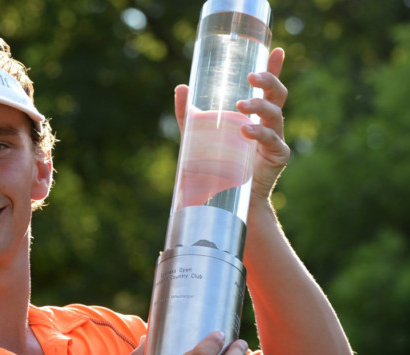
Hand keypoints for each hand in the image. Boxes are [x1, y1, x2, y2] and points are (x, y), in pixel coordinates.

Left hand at [174, 48, 289, 204]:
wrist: (223, 200)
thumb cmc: (215, 165)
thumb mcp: (197, 136)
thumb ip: (188, 114)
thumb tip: (181, 86)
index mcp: (254, 115)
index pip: (267, 87)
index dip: (273, 68)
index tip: (276, 49)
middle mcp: (268, 124)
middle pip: (278, 95)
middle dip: (269, 81)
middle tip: (251, 77)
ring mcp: (274, 140)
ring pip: (275, 115)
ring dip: (259, 106)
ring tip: (241, 104)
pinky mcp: (276, 158)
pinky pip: (273, 141)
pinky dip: (260, 133)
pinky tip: (245, 129)